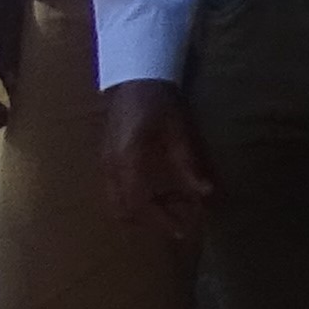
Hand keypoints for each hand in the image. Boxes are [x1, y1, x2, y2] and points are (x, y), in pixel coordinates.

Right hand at [101, 81, 213, 239]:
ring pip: (116, 204)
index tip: (183, 230)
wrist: (135, 78)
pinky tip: (159, 191)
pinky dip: (136, 200)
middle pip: (123, 211)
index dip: (160, 221)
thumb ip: (188, 165)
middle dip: (151, 221)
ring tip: (174, 204)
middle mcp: (109, 167)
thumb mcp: (178, 131)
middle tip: (181, 218)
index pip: (139, 204)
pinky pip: (116, 192)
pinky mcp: (105, 161)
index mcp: (126, 160)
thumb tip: (205, 194)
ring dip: (143, 212)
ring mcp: (104, 165)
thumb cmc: (159, 101)